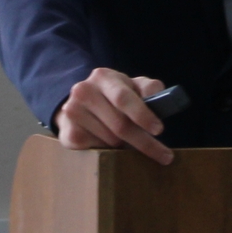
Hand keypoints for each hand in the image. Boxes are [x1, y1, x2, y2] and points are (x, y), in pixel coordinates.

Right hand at [55, 68, 174, 163]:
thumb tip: (160, 97)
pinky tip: (112, 146)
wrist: (80, 106)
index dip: (142, 115)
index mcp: (103, 77)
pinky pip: (97, 150)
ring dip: (125, 146)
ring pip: (110, 140)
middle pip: (119, 125)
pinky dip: (110, 152)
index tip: (159, 130)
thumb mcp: (132, 86)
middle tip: (163, 155)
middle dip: (144, 142)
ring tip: (130, 144)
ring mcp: (72, 112)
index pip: (123, 98)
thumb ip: (149, 88)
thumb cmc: (114, 97)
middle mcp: (83, 91)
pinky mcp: (67, 134)